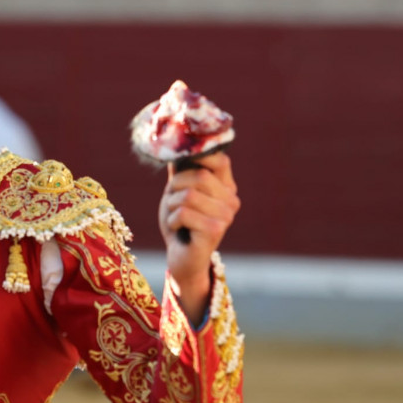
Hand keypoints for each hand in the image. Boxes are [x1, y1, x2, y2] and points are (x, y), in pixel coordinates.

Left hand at [157, 152, 240, 322]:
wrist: (181, 258)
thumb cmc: (180, 223)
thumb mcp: (177, 192)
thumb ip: (181, 169)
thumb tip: (177, 144)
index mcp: (226, 187)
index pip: (219, 159)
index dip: (199, 156)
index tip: (181, 163)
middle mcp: (231, 200)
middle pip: (198, 175)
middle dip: (175, 186)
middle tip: (172, 201)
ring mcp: (226, 216)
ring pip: (188, 194)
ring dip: (171, 205)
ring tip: (175, 217)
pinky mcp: (215, 230)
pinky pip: (184, 212)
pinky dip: (172, 220)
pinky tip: (177, 229)